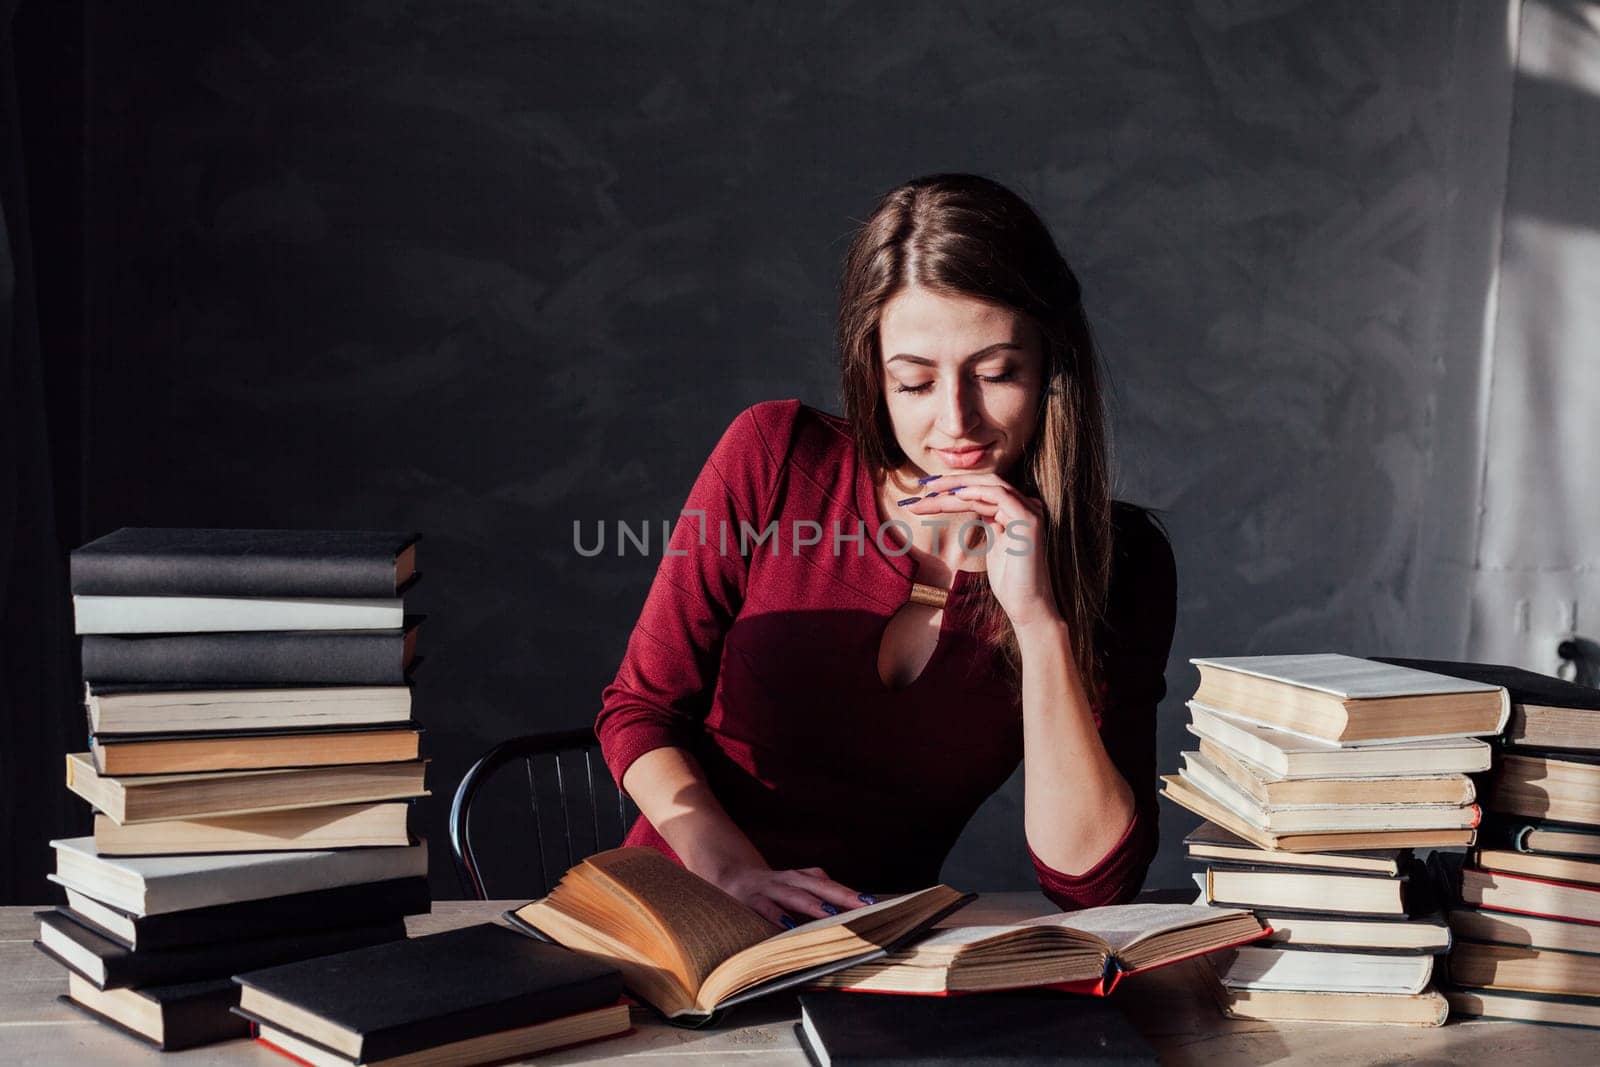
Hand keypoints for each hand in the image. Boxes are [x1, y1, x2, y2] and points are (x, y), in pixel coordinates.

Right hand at [710, 864, 872, 928]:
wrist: (728, 875)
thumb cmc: (770, 890)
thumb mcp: (793, 890)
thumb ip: (816, 899)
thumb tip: (848, 917)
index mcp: (801, 878)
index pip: (830, 885)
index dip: (851, 893)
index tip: (874, 904)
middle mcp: (789, 879)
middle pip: (819, 886)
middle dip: (842, 896)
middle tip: (865, 906)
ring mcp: (769, 887)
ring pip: (795, 894)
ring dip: (813, 904)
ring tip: (832, 913)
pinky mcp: (750, 898)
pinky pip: (765, 907)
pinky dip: (776, 915)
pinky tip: (786, 925)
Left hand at [904, 472, 1058, 629]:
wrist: (1026, 605)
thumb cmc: (1009, 583)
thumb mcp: (993, 546)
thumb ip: (988, 524)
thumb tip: (968, 505)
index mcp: (1014, 512)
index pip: (981, 492)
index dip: (953, 490)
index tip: (927, 494)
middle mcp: (1024, 507)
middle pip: (983, 483)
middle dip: (952, 483)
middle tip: (924, 486)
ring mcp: (1029, 512)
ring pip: (988, 486)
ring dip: (956, 487)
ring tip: (931, 492)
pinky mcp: (1028, 520)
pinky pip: (1000, 496)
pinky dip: (977, 491)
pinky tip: (957, 494)